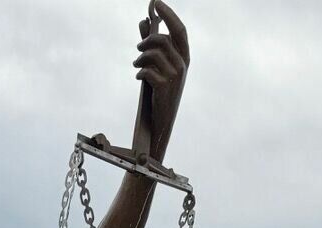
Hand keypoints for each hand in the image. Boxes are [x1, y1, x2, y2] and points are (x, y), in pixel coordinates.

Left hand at [133, 2, 188, 159]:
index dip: (168, 14)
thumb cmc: (161, 92)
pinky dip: (140, 72)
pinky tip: (139, 77)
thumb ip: (152, 43)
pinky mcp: (164, 87)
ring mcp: (175, 76)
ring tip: (136, 65)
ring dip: (140, 58)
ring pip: (153, 54)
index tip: (156, 3)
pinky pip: (147, 71)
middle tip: (138, 47)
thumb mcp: (160, 67)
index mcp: (185, 57)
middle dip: (147, 40)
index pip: (179, 30)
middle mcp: (182, 65)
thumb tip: (144, 20)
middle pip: (163, 39)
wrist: (162, 122)